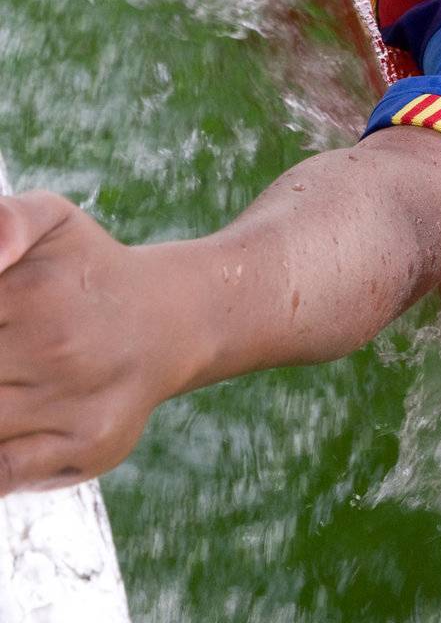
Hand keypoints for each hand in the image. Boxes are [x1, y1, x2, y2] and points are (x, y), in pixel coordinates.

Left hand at [0, 192, 195, 492]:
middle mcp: (55, 347)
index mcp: (32, 291)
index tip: (1, 326)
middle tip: (10, 353)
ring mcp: (71, 403)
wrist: (170, 320)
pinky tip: (13, 423)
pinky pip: (3, 474)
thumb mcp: (51, 220)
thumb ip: (8, 219)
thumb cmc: (87, 270)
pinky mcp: (86, 447)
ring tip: (16, 377)